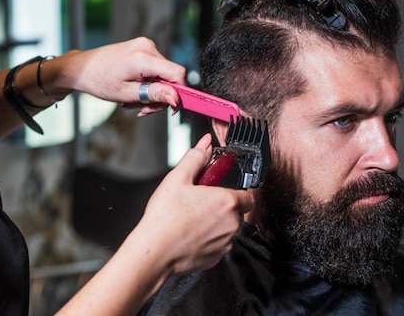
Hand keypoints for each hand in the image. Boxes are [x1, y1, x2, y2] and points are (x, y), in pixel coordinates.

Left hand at [61, 37, 185, 115]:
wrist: (82, 68)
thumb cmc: (99, 80)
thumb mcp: (127, 93)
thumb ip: (154, 94)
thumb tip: (176, 99)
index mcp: (143, 57)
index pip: (177, 73)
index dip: (179, 93)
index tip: (171, 108)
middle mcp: (147, 47)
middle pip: (171, 76)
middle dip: (160, 96)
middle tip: (143, 109)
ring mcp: (145, 46)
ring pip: (163, 74)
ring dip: (152, 92)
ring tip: (134, 100)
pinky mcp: (142, 48)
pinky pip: (155, 69)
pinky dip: (148, 83)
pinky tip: (135, 89)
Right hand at [129, 134, 253, 275]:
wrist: (154, 251)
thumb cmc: (165, 218)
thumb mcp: (177, 178)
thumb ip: (195, 158)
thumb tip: (205, 144)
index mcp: (227, 202)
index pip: (249, 195)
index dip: (237, 190)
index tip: (221, 189)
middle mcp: (232, 224)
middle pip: (237, 212)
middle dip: (222, 206)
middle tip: (200, 201)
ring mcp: (225, 243)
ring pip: (227, 229)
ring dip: (215, 223)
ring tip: (190, 218)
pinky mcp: (215, 258)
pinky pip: (217, 245)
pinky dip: (207, 239)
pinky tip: (189, 233)